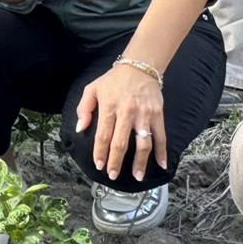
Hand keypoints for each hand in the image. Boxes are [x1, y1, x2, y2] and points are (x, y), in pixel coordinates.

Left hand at [75, 64, 166, 180]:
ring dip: (140, 162)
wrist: (139, 67)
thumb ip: (84, 109)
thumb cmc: (113, 81)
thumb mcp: (91, 89)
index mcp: (109, 107)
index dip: (101, 152)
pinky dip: (162, 152)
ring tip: (137, 176)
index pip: (103, 134)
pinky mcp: (158, 115)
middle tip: (113, 175)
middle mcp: (127, 113)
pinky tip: (162, 165)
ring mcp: (144, 115)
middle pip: (121, 142)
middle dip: (116, 161)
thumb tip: (80, 129)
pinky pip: (161, 136)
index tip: (99, 165)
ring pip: (143, 143)